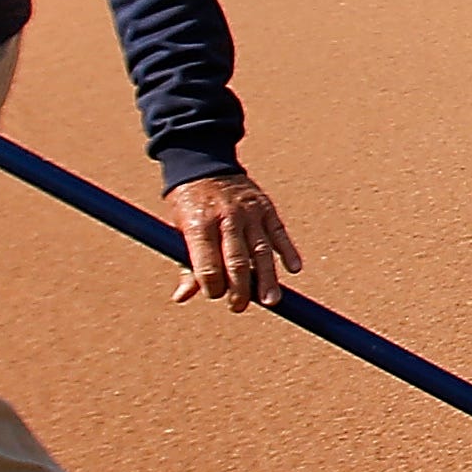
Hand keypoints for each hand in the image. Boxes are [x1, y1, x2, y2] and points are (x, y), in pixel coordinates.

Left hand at [166, 171, 298, 309]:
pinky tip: (293, 269)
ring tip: (271, 301)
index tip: (214, 295)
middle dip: (239, 288)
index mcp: (199, 224)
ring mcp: (249, 211)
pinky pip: (279, 233)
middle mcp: (226, 217)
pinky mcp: (266, 207)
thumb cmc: (189, 204)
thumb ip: (186, 264)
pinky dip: (288, 251)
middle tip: (238, 307)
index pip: (207, 264)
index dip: (211, 286)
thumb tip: (182, 297)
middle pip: (236, 260)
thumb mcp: (178, 231)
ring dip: (267, 278)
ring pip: (261, 250)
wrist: (205, 164)